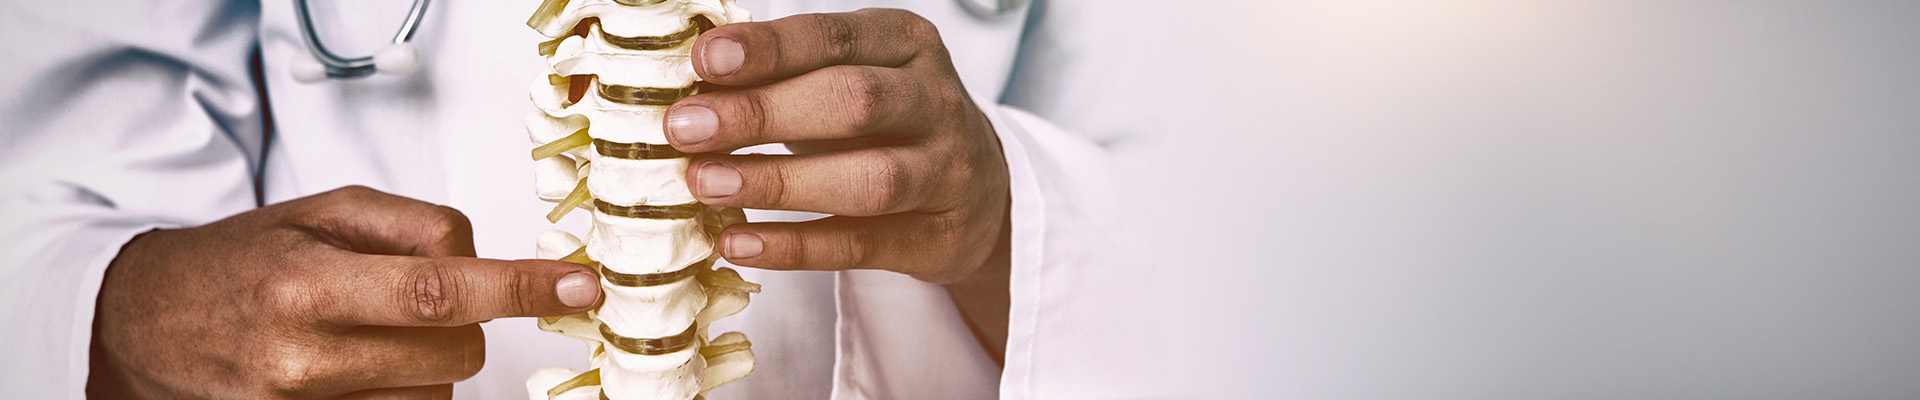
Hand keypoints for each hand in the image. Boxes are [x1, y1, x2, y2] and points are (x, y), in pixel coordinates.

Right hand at [87, 186, 602, 398]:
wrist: (147, 323)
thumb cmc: (242, 261)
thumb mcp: (323, 212)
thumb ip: (414, 225)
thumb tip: (485, 253)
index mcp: (310, 284)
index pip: (442, 289)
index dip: (522, 289)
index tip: (580, 284)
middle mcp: (307, 355)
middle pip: (456, 348)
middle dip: (465, 320)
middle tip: (417, 296)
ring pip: (438, 390)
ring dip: (431, 357)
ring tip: (373, 329)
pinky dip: (405, 388)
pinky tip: (365, 363)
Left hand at [666, 8, 1011, 361]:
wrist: (979, 192)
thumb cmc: (888, 123)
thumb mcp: (850, 76)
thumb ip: (785, 69)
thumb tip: (692, 64)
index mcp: (908, 43)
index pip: (835, 37)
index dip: (769, 49)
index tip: (703, 61)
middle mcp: (937, 102)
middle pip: (853, 102)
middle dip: (763, 114)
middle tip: (686, 128)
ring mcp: (948, 173)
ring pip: (867, 179)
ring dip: (778, 182)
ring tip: (704, 184)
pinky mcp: (940, 239)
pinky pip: (862, 245)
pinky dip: (795, 247)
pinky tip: (738, 241)